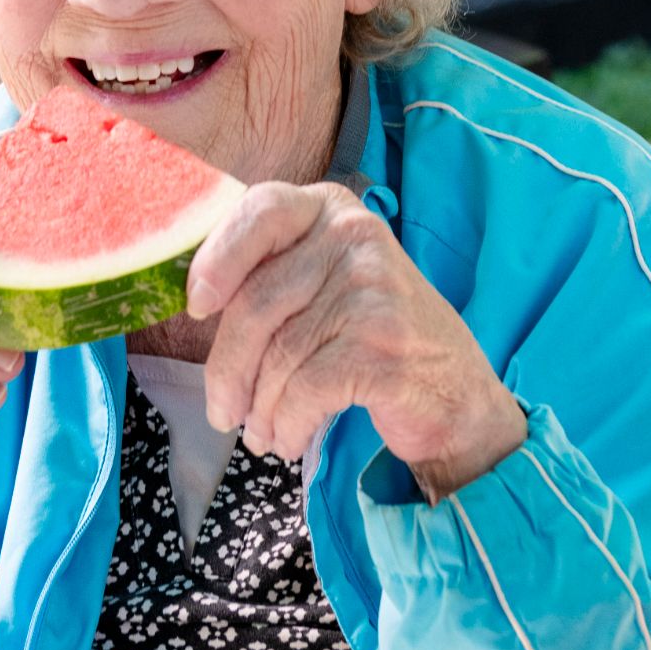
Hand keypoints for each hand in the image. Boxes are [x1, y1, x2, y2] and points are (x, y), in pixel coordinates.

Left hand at [188, 182, 525, 499]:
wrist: (456, 395)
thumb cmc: (373, 338)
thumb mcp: (324, 282)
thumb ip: (271, 272)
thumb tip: (193, 300)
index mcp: (332, 209)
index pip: (261, 212)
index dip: (218, 258)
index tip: (196, 306)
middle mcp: (355, 236)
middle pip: (257, 302)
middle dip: (227, 369)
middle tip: (222, 412)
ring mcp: (374, 289)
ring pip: (279, 354)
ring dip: (260, 408)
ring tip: (261, 434)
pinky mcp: (385, 347)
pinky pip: (305, 390)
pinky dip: (288, 424)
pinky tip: (289, 441)